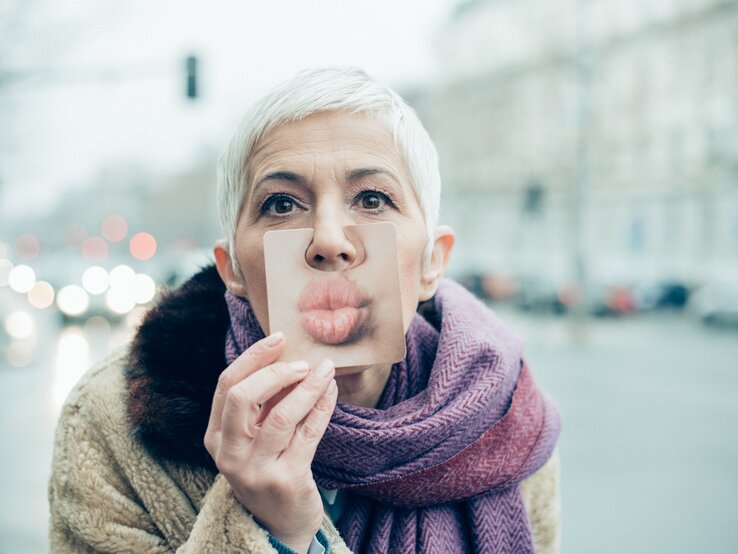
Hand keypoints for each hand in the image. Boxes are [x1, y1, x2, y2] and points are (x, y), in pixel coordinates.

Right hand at [204, 332, 336, 553]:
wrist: (279, 524)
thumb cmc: (268, 468)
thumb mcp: (253, 437)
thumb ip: (261, 402)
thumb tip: (286, 355)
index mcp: (214, 436)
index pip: (227, 385)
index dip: (253, 356)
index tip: (279, 338)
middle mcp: (228, 454)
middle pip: (243, 396)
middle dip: (276, 371)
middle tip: (304, 362)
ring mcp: (255, 470)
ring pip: (281, 415)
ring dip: (307, 387)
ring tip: (326, 370)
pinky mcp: (286, 481)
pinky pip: (308, 434)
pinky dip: (322, 407)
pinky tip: (331, 392)